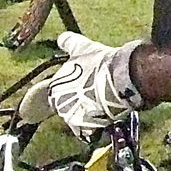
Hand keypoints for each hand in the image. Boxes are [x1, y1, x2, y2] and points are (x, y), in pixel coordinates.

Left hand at [18, 31, 142, 139]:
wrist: (118, 78)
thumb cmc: (99, 62)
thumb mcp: (82, 47)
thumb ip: (69, 43)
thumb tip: (62, 38)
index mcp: (55, 86)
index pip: (52, 93)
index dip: (62, 91)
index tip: (67, 92)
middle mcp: (60, 103)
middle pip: (65, 106)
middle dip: (77, 101)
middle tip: (92, 93)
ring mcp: (72, 117)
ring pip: (76, 118)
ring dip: (86, 113)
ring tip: (101, 102)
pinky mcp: (86, 127)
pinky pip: (87, 132)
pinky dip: (93, 127)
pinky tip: (103, 116)